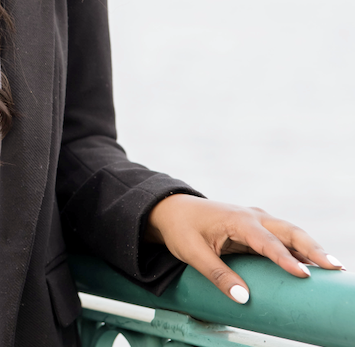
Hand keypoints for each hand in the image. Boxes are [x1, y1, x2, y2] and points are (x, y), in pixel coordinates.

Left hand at [146, 194, 345, 302]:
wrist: (171, 208)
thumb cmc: (181, 228)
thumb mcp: (192, 253)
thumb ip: (217, 275)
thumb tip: (243, 298)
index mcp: (237, 220)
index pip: (267, 241)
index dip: (285, 259)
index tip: (304, 275)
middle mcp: (251, 216)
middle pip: (289, 231)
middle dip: (313, 248)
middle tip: (335, 268)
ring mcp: (256, 220)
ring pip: (290, 232)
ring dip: (311, 248)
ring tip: (333, 268)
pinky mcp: (256, 228)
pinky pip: (282, 238)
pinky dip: (300, 250)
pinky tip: (313, 265)